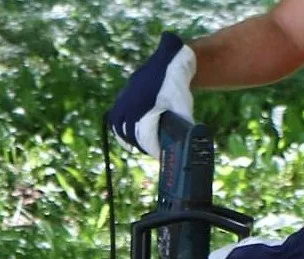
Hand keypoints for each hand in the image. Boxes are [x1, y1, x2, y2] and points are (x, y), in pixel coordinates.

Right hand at [108, 32, 196, 157]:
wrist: (171, 58)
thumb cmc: (179, 83)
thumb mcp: (184, 105)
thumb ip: (184, 125)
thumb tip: (188, 145)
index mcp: (145, 108)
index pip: (145, 138)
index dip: (153, 149)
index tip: (160, 156)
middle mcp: (130, 105)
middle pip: (132, 135)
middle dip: (142, 145)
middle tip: (153, 151)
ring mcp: (124, 99)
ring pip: (119, 127)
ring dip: (127, 139)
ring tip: (137, 147)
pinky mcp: (122, 96)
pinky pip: (115, 117)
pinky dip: (119, 129)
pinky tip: (126, 137)